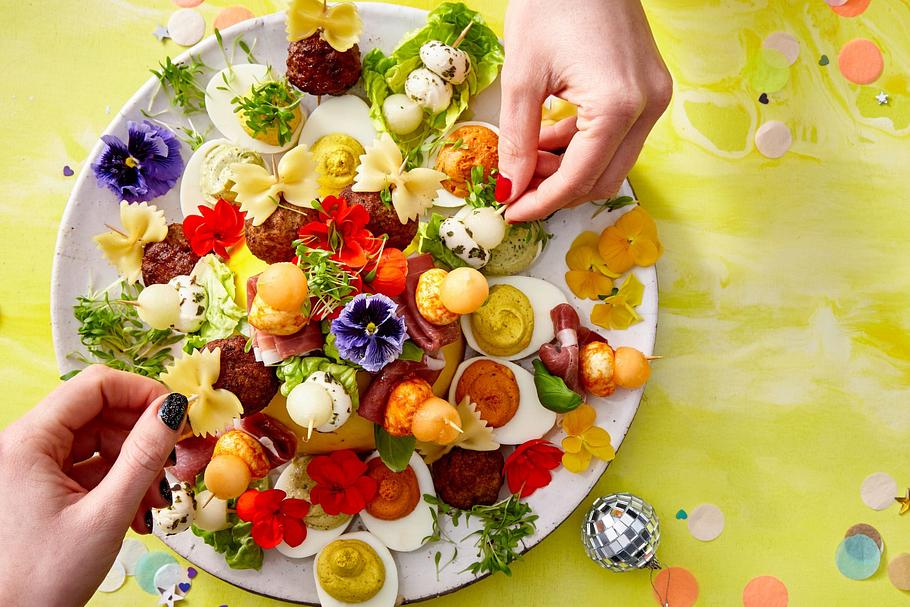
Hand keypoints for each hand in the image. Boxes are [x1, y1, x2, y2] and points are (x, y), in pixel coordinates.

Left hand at [0, 365, 186, 605]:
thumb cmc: (43, 579)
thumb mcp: (106, 514)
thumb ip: (144, 455)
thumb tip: (173, 408)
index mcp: (27, 442)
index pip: (95, 386)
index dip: (142, 393)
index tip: (177, 415)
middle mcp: (23, 446)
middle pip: (99, 414)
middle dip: (142, 439)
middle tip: (173, 467)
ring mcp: (31, 467)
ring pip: (98, 442)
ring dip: (135, 467)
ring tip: (155, 505)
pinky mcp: (40, 488)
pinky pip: (88, 468)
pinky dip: (118, 484)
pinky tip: (137, 512)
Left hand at [497, 0, 671, 221]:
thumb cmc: (551, 3)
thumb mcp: (522, 77)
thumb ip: (517, 140)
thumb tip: (511, 189)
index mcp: (618, 105)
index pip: (580, 178)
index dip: (543, 201)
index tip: (513, 211)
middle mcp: (647, 107)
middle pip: (603, 179)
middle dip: (557, 189)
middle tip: (517, 185)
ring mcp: (654, 98)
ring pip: (612, 162)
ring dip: (569, 169)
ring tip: (527, 154)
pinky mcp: (650, 89)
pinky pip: (617, 137)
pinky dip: (583, 146)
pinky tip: (549, 136)